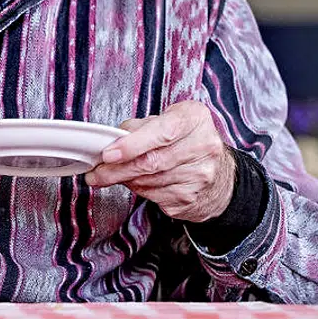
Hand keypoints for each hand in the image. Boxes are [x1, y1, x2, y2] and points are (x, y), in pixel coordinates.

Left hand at [84, 100, 235, 222]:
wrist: (221, 175)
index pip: (161, 133)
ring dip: (124, 180)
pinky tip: (135, 182)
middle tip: (96, 172)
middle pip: (151, 162)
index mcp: (194, 119)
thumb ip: (140, 127)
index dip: (131, 145)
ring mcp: (200, 176)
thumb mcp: (168, 120)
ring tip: (110, 176)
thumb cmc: (187, 141)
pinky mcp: (192, 198)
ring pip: (149, 182)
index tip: (108, 154)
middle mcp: (203, 147)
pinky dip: (138, 190)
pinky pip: (154, 196)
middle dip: (116, 169)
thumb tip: (111, 140)